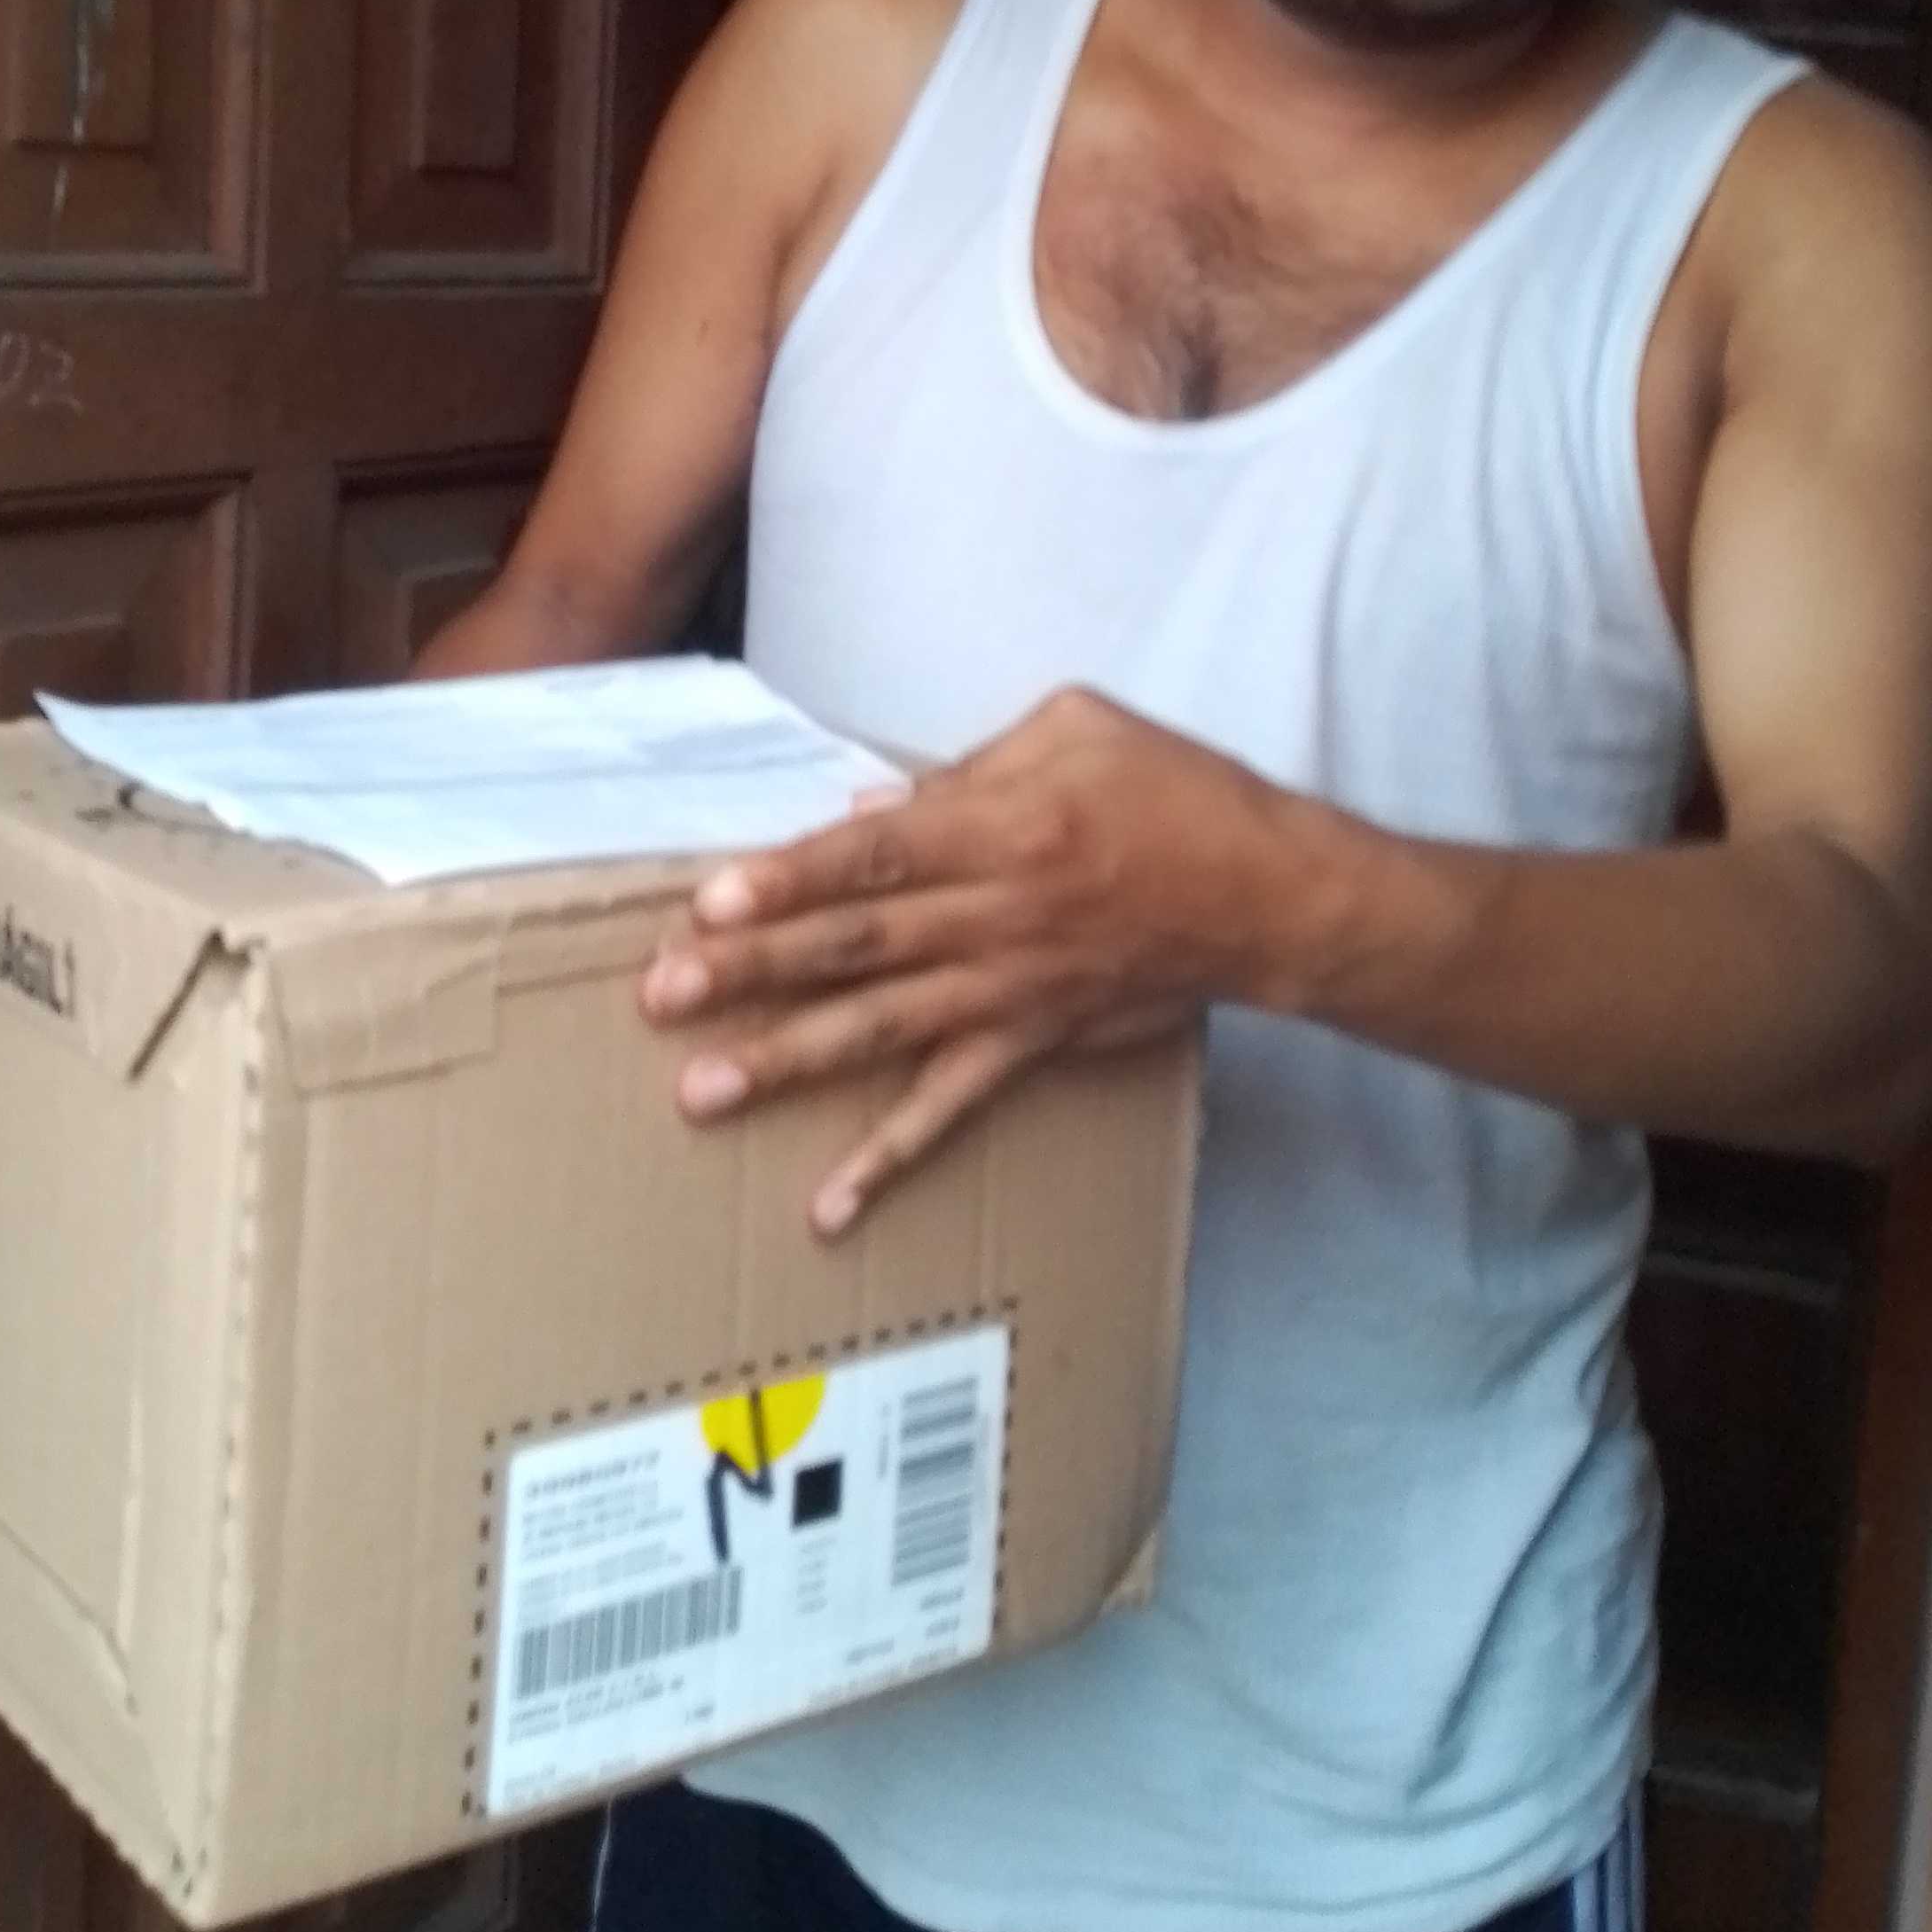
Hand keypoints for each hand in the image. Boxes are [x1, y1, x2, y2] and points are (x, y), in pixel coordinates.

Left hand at [640, 687, 1296, 1235]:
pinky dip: (890, 1161)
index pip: (875, 856)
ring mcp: (1009, 991)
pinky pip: (951, 1109)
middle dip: (754, 971)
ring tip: (701, 1089)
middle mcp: (995, 915)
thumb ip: (970, 764)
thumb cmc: (1176, 792)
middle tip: (663, 994)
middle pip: (857, 947)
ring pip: (883, 1031)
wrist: (1268, 897)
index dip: (791, 880)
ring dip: (790, 1061)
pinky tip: (827, 1205)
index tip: (712, 902)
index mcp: (1000, 827)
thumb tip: (870, 806)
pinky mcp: (1031, 1044)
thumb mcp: (1077, 727)